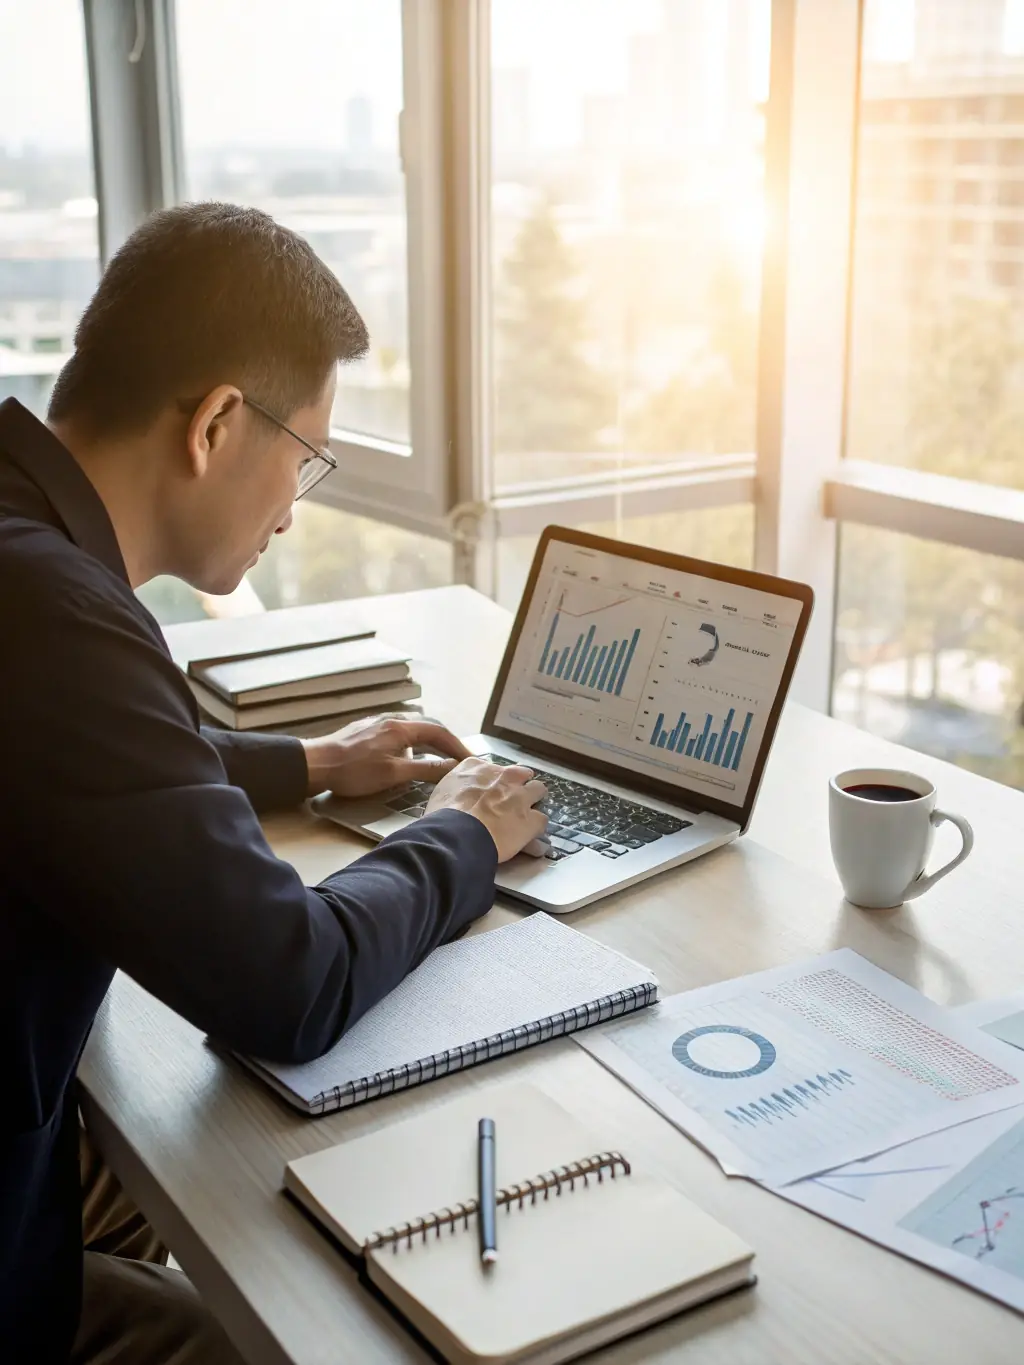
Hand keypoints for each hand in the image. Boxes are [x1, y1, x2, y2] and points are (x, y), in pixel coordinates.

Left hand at [302, 715, 471, 798]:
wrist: (316, 764)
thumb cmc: (354, 771)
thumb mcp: (394, 774)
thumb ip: (426, 769)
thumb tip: (453, 766)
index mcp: (401, 728)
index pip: (439, 732)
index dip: (457, 746)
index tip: (470, 760)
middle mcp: (392, 720)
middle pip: (427, 728)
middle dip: (445, 743)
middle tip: (459, 760)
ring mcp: (377, 724)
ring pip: (411, 731)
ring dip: (428, 744)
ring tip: (437, 760)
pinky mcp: (366, 731)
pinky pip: (397, 735)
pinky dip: (411, 745)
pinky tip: (407, 757)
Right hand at [425, 757, 548, 861]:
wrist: (457, 834)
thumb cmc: (442, 816)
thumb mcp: (442, 791)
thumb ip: (456, 787)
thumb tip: (457, 794)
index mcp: (478, 767)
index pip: (492, 769)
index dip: (492, 782)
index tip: (488, 793)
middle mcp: (503, 776)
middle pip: (521, 773)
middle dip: (518, 785)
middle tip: (509, 801)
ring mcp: (520, 796)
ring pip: (538, 790)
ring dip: (533, 801)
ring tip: (524, 816)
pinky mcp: (531, 819)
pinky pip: (542, 820)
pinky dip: (536, 828)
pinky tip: (528, 838)